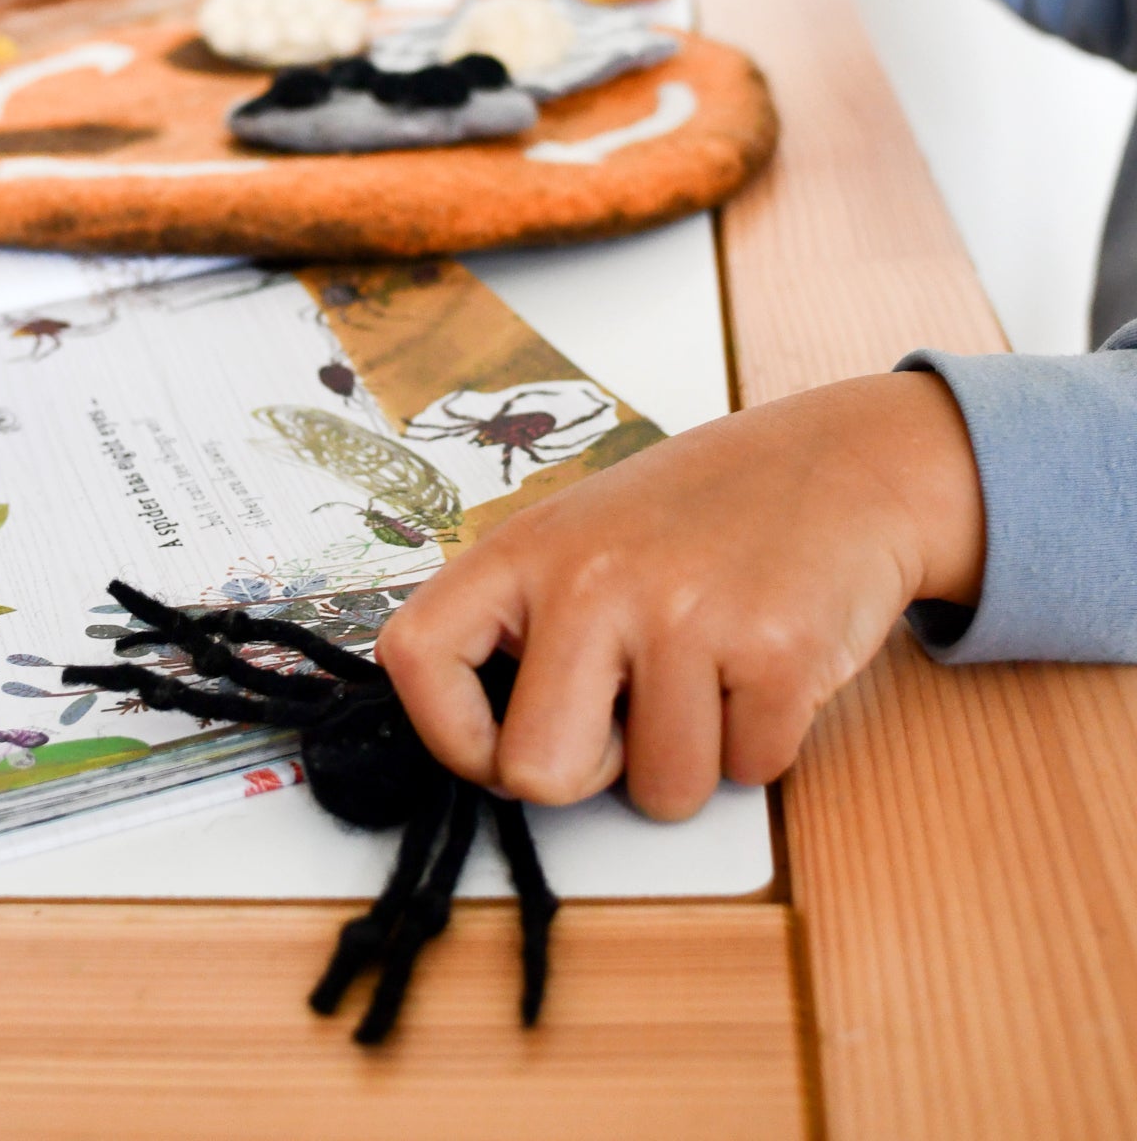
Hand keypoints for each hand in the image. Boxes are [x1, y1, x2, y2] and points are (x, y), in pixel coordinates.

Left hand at [376, 372, 984, 819]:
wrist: (843, 463)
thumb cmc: (701, 517)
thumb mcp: (583, 538)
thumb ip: (526, 626)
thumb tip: (484, 752)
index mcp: (527, 550)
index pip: (414, 658)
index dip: (449, 734)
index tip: (496, 744)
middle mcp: (592, 579)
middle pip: (536, 773)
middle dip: (591, 773)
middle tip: (632, 711)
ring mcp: (684, 614)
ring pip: (660, 793)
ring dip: (693, 757)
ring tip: (711, 667)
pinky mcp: (775, 651)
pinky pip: (749, 771)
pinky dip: (762, 741)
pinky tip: (764, 664)